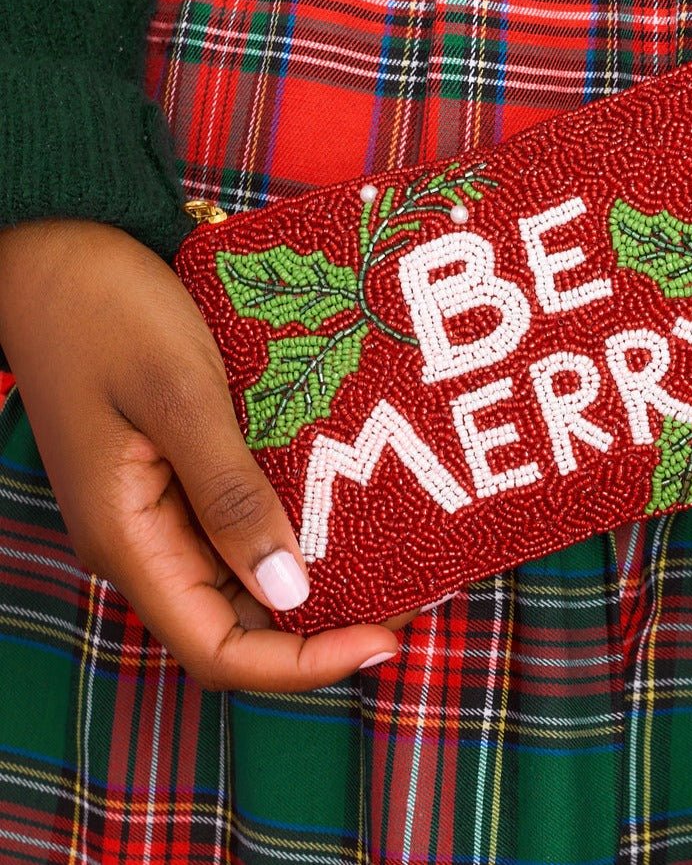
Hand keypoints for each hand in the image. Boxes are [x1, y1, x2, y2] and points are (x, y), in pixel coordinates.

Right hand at [0, 219, 419, 690]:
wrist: (56, 255)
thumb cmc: (107, 313)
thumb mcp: (180, 399)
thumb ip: (228, 496)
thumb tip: (289, 592)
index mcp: (130, 541)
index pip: (218, 651)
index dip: (301, 665)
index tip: (383, 641)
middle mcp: (144, 542)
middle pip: (237, 624)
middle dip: (321, 626)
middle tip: (407, 595)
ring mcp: (159, 509)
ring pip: (241, 578)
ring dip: (311, 579)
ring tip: (391, 558)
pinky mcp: (176, 474)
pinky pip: (236, 526)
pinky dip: (290, 530)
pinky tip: (342, 507)